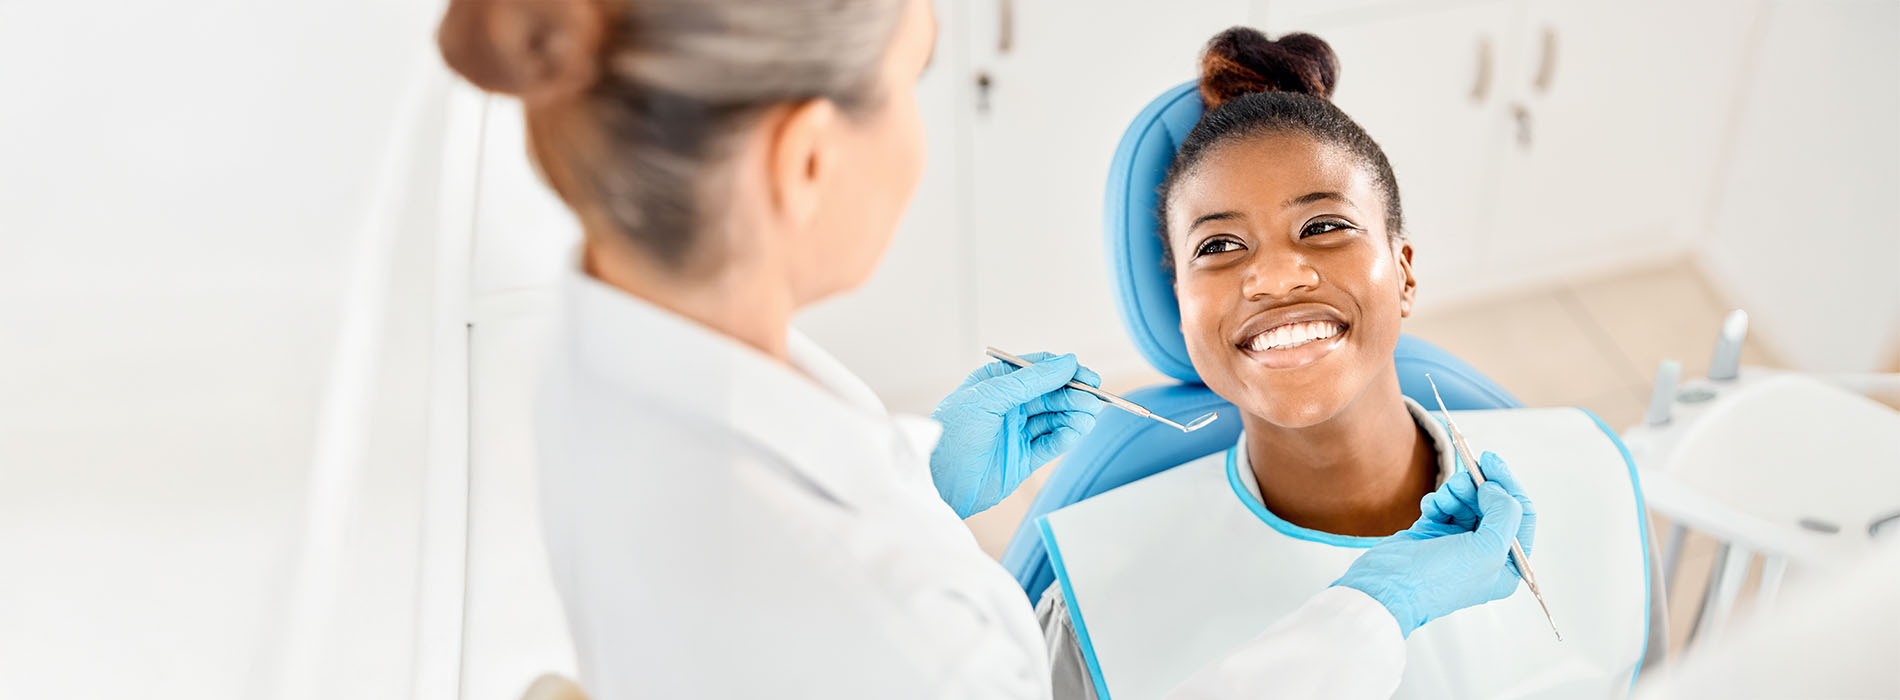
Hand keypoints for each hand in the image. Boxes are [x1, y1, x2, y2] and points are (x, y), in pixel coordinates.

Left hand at [928, 352, 1104, 517]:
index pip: (1037, 370)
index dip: (1064, 371)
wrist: (938, 483)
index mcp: (994, 383)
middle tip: (1093, 400)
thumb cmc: (952, 435)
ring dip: (1073, 416)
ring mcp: (1016, 432)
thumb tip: (1066, 362)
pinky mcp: (1023, 458)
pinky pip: (1051, 443)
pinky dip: (1065, 437)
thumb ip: (1030, 381)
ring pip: (1054, 418)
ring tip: (1087, 418)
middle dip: (1073, 395)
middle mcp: (1007, 405)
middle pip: (1050, 394)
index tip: (1087, 376)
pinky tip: (1075, 432)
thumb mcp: (988, 398)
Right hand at [1332, 451, 1536, 636]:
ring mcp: (1458, 543)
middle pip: (1492, 505)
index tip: (1490, 462)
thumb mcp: (1487, 549)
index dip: (1508, 486)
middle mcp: (1485, 553)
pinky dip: (1438, 501)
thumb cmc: (1439, 579)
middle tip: (1460, 483)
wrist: (1388, 586)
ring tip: (1443, 500)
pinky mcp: (1432, 534)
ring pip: (1467, 501)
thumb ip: (1505, 513)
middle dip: (1477, 489)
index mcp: (1507, 566)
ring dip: (1456, 494)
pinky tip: (1430, 508)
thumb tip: (1496, 487)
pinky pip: (1444, 506)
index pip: (1521, 516)